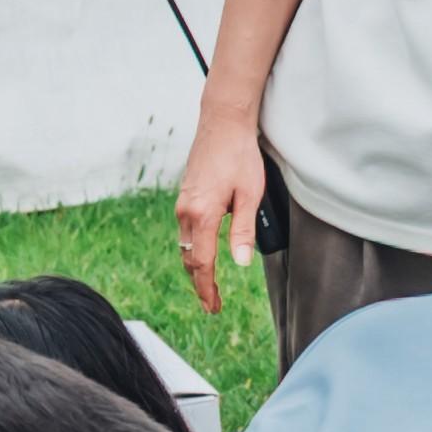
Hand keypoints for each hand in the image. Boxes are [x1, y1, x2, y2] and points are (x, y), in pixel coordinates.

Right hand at [173, 119, 263, 321]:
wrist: (222, 123)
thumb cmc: (240, 155)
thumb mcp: (250, 195)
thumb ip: (242, 231)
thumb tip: (240, 263)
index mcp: (202, 214)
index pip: (203, 264)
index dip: (207, 289)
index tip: (213, 307)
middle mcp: (186, 212)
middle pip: (189, 259)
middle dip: (200, 284)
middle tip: (213, 304)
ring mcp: (182, 204)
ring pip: (185, 246)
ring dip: (196, 267)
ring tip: (209, 284)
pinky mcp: (184, 197)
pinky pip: (185, 231)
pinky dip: (194, 248)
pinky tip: (204, 252)